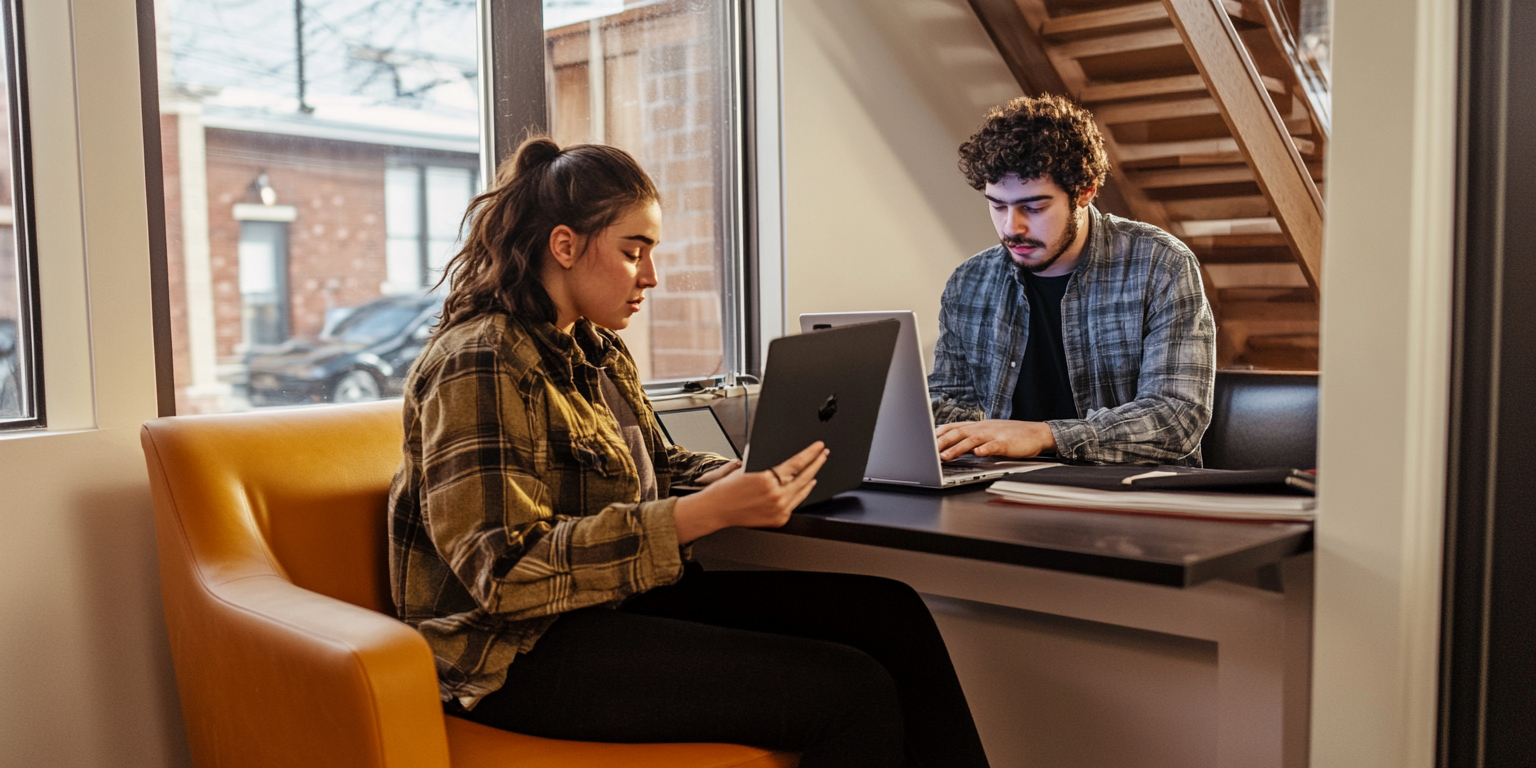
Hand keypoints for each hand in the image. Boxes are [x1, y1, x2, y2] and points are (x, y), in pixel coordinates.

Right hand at [672, 442, 827, 543]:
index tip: (818, 447)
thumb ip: (767, 467)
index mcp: (767, 480)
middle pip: (805, 476)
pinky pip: (796, 503)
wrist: (716, 510)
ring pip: (803, 491)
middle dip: (816, 463)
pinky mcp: (779, 519)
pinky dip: (803, 493)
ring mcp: (779, 509)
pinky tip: (806, 486)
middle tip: (824, 453)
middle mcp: (776, 495)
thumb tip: (785, 461)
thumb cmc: (727, 490)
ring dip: (812, 477)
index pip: (797, 463)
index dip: (810, 453)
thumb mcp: (746, 469)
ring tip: (817, 467)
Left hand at [935, 419, 1055, 459]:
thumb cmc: (1011, 435)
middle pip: (957, 433)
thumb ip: (971, 438)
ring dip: (956, 448)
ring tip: (944, 456)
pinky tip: (977, 454)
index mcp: (977, 426)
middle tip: (927, 451)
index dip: (938, 434)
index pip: (952, 427)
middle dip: (941, 442)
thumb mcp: (987, 434)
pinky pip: (993, 446)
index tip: (924, 441)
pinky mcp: (1005, 443)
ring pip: (971, 440)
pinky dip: (984, 449)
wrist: (1036, 433)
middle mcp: (982, 428)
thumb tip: (951, 444)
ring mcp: (994, 435)